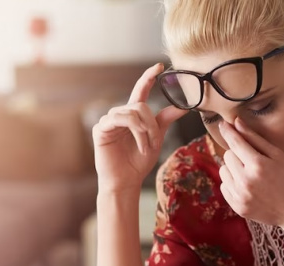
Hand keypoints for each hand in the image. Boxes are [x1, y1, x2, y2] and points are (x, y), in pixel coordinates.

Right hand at [93, 63, 187, 192]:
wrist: (126, 181)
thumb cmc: (138, 162)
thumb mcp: (156, 139)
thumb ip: (165, 121)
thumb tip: (182, 107)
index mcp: (133, 115)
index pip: (141, 90)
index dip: (148, 77)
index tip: (159, 66)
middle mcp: (120, 114)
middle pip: (141, 105)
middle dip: (152, 124)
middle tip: (155, 142)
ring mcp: (109, 120)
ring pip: (133, 112)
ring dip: (145, 130)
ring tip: (147, 147)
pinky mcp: (101, 128)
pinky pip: (121, 120)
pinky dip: (136, 133)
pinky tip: (140, 146)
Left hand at [218, 118, 283, 226]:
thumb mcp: (278, 156)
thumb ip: (255, 139)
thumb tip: (236, 122)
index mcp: (258, 165)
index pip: (235, 142)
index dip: (228, 131)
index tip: (223, 124)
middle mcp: (246, 181)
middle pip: (227, 155)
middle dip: (237, 154)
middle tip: (253, 160)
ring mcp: (240, 196)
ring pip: (223, 171)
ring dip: (233, 168)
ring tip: (250, 174)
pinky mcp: (237, 207)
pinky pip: (224, 186)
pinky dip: (232, 183)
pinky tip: (248, 186)